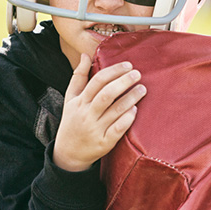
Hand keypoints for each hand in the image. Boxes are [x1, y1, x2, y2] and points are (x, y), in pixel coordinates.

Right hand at [53, 53, 145, 171]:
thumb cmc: (73, 121)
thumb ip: (79, 77)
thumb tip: (86, 55)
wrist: (68, 154)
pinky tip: (136, 109)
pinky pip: (118, 129)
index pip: (97, 81)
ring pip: (115, 111)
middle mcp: (87, 115)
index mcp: (79, 102)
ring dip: (131, 98)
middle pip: (107, 94)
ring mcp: (95, 130)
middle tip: (137, 74)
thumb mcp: (71, 99)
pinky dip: (127, 118)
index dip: (113, 71)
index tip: (128, 65)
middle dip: (124, 82)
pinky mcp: (104, 143)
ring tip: (142, 89)